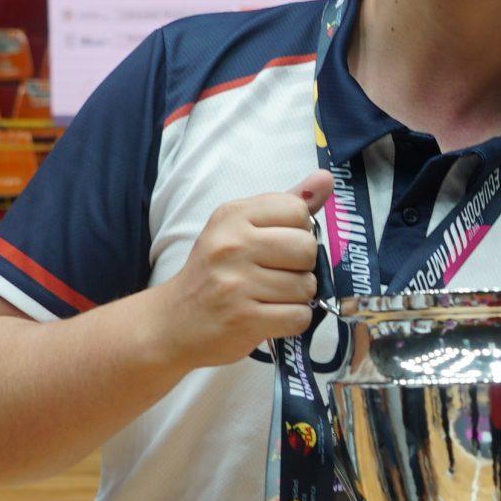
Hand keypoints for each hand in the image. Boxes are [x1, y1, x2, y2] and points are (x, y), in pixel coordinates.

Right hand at [156, 172, 334, 370]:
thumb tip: (327, 177)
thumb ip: (285, 204)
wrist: (174, 323)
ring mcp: (236, 283)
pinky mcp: (244, 319)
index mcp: (233, 216)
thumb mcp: (240, 229)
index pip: (296, 210)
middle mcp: (232, 245)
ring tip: (271, 297)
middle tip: (279, 274)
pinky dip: (293, 320)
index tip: (280, 245)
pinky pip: (299, 316)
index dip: (299, 230)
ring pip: (306, 286)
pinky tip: (272, 316)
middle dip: (303, 266)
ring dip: (298, 297)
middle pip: (307, 248)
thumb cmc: (214, 273)